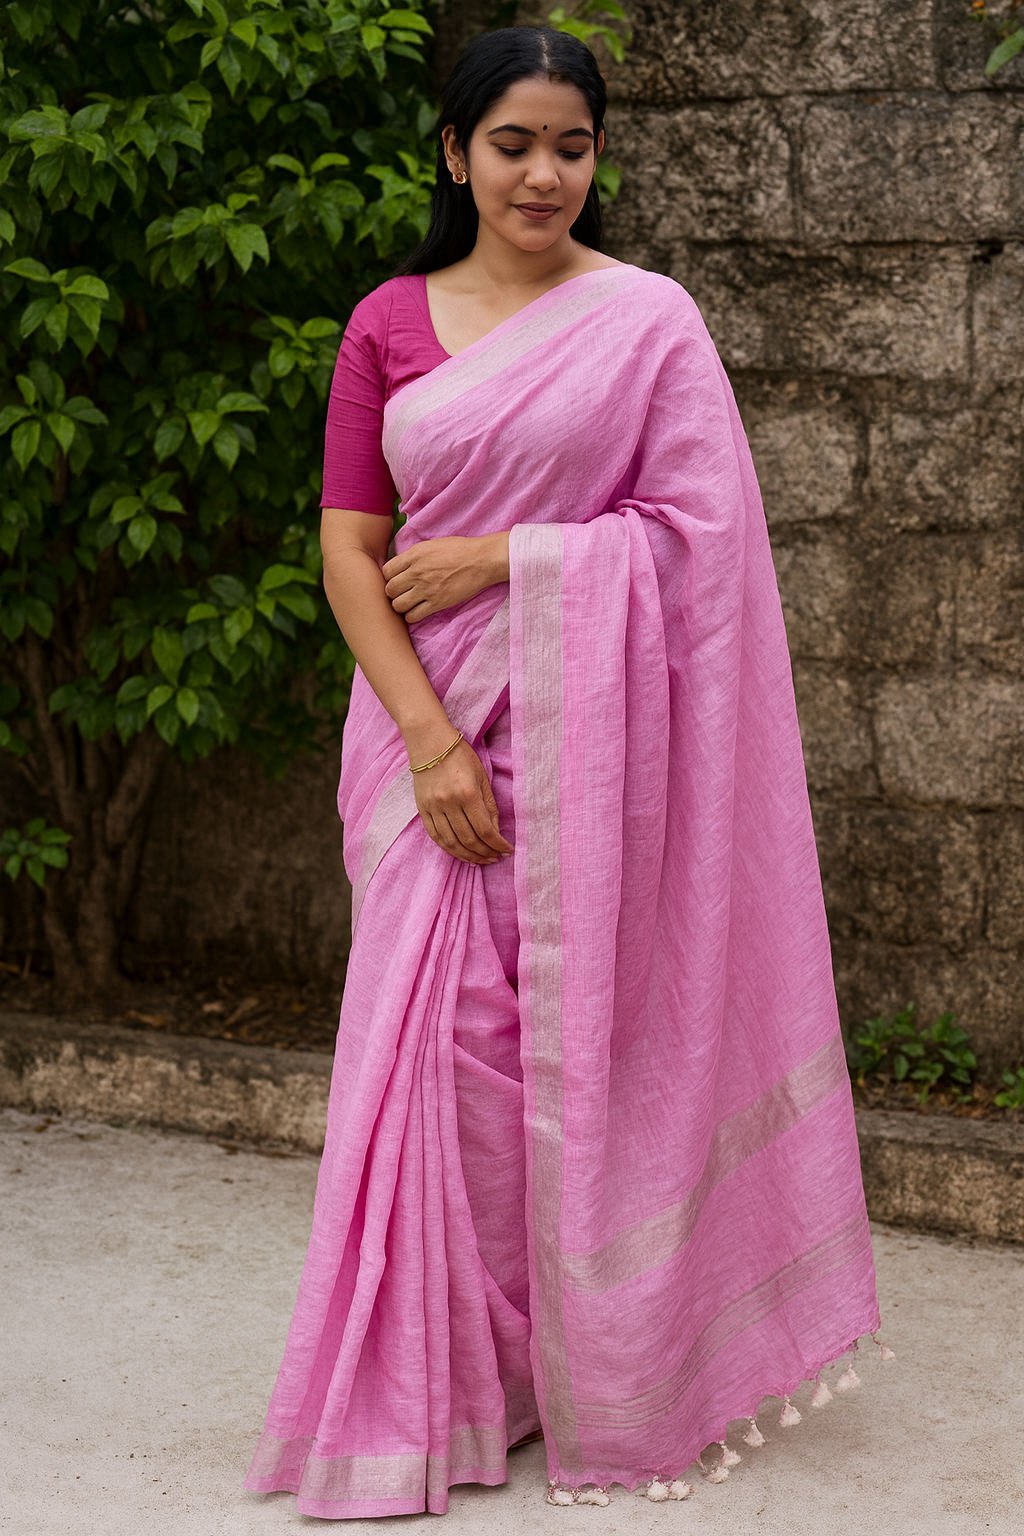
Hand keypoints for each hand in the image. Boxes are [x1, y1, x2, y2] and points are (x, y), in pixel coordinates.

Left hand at [382, 532, 508, 623]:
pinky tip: (417, 611)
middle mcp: (417, 572)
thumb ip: (413, 555)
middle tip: (402, 593)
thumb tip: (398, 565)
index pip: (386, 571)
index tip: (397, 579)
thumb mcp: (431, 544)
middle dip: (393, 593)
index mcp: (414, 555)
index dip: (389, 577)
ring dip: (401, 606)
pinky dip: (412, 616)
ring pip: (398, 605)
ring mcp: (426, 589)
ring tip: (408, 603)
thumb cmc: (458, 550)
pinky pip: (413, 616)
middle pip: (389, 589)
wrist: (481, 560)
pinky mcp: (437, 603)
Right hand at [411, 738, 513, 864]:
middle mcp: (449, 803)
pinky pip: (435, 836)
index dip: (497, 844)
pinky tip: (460, 853)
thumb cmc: (460, 756)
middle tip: (494, 858)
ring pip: (451, 842)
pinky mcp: (422, 809)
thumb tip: (495, 831)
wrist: (429, 742)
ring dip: (467, 856)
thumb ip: (489, 806)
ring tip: (479, 860)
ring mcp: (433, 807)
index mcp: (467, 793)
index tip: (507, 850)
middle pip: (468, 839)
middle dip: (484, 853)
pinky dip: (448, 848)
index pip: (485, 829)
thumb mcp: (482, 777)